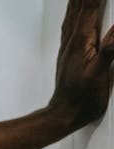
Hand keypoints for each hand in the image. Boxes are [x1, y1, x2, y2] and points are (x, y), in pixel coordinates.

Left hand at [46, 0, 113, 128]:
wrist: (64, 114)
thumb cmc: (81, 98)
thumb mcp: (99, 73)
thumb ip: (110, 50)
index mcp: (80, 42)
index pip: (89, 9)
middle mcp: (71, 41)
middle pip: (78, 8)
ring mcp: (68, 47)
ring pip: (72, 16)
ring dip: (77, 1)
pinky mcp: (69, 54)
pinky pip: (70, 26)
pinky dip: (73, 14)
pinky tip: (74, 14)